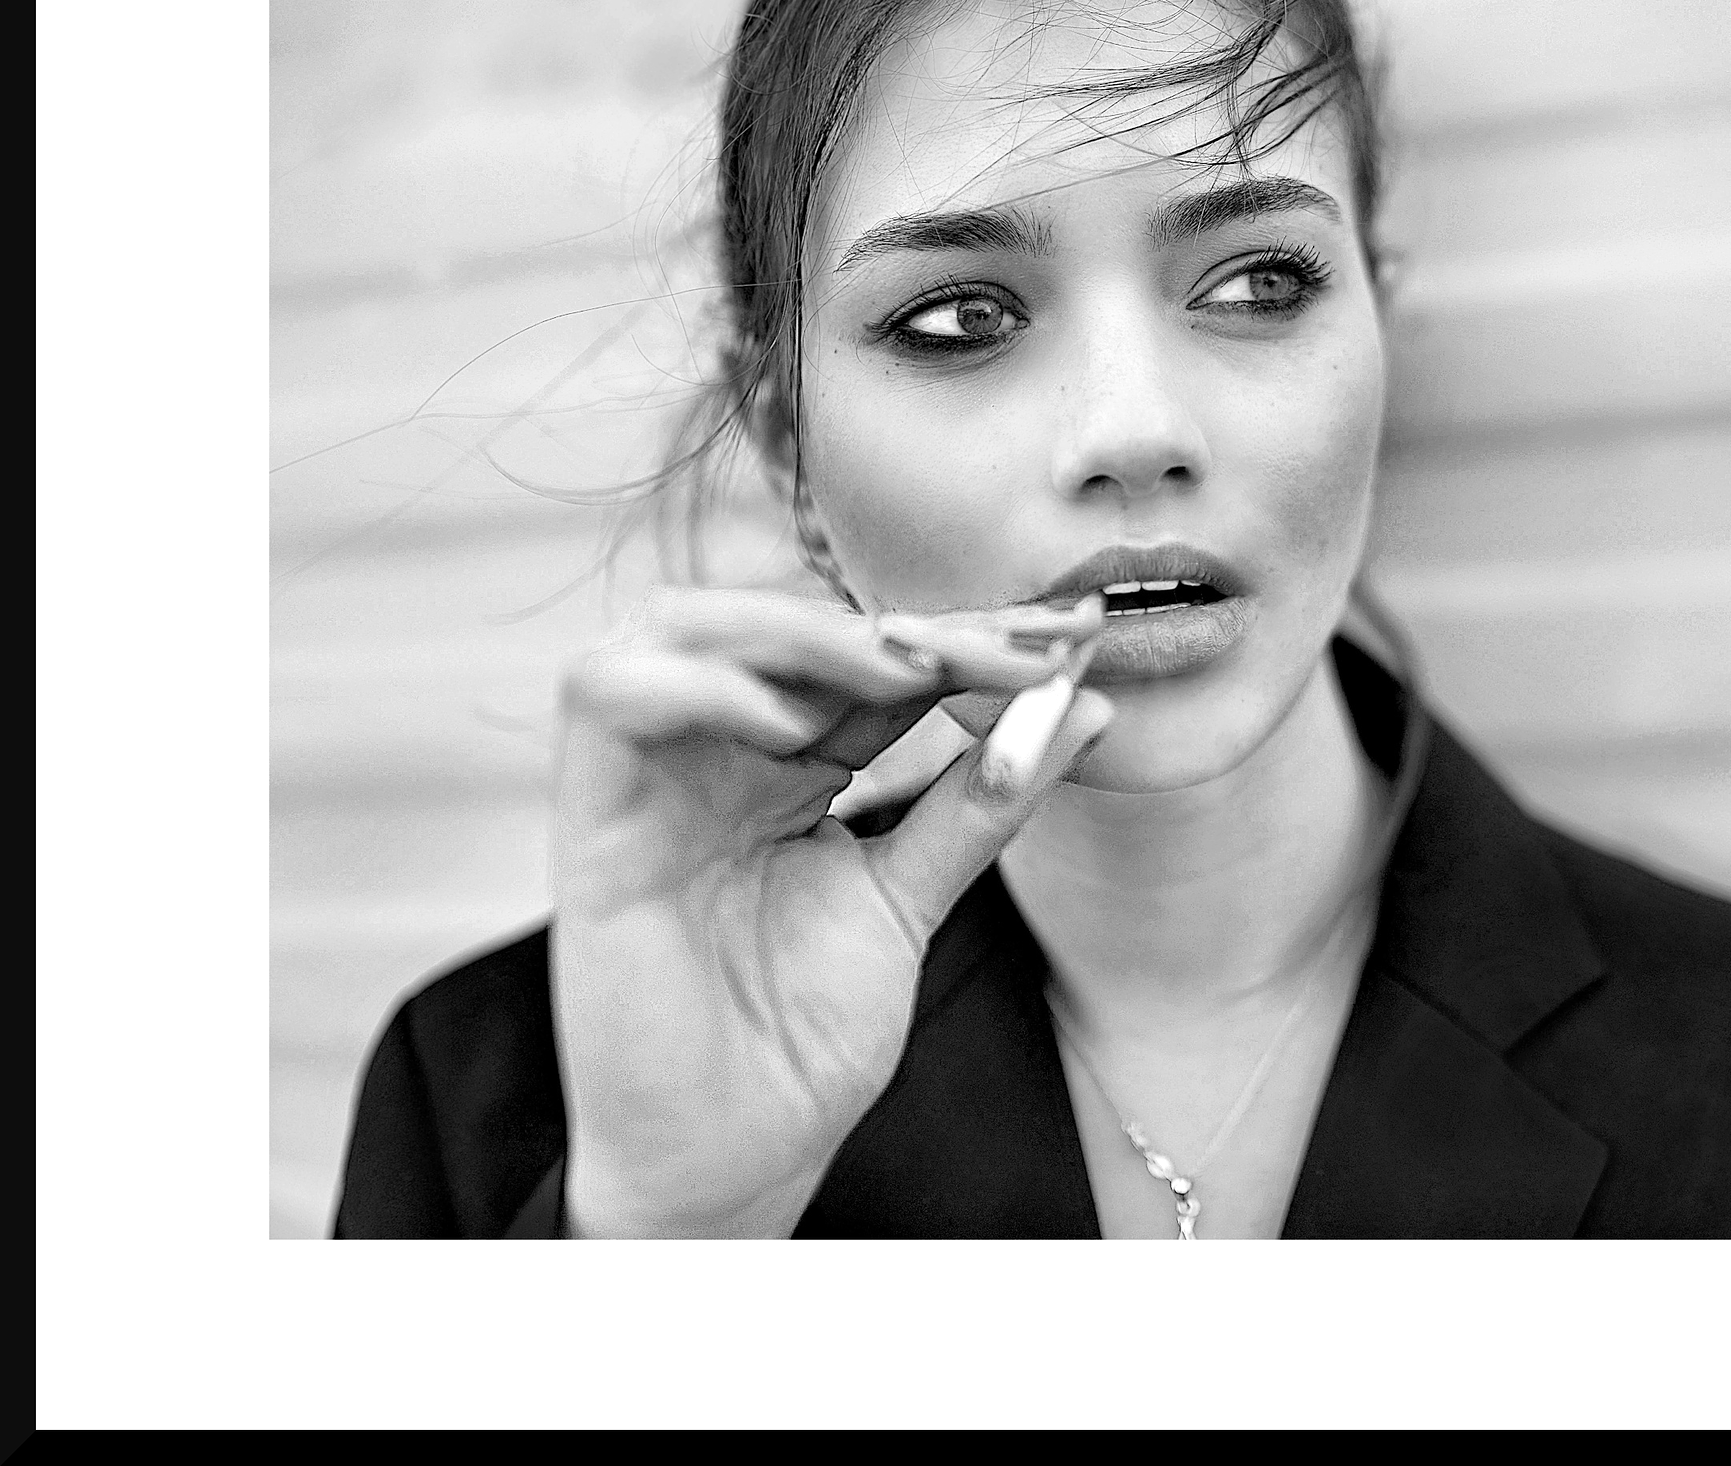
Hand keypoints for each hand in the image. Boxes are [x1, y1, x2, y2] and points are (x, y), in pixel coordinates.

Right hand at [548, 586, 1110, 1237]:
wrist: (734, 1161)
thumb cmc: (800, 1039)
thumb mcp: (913, 899)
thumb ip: (982, 800)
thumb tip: (1085, 703)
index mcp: (784, 763)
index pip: (868, 658)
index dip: (965, 638)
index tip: (1069, 640)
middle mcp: (711, 753)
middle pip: (784, 622)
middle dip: (902, 624)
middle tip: (1009, 651)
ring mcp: (648, 780)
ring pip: (683, 624)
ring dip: (801, 631)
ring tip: (907, 671)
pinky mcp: (591, 823)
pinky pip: (607, 697)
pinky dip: (697, 686)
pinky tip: (789, 723)